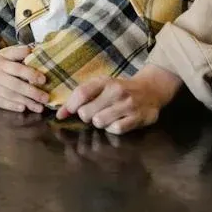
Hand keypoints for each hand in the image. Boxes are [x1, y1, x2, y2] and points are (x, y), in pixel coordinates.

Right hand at [0, 42, 48, 111]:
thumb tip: (34, 50)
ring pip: (9, 95)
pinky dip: (11, 106)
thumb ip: (17, 52)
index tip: (44, 80)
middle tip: (46, 98)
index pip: (17, 69)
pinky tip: (22, 108)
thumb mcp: (2, 54)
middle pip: (15, 85)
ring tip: (39, 107)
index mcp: (1, 63)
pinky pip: (0, 103)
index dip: (31, 74)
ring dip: (25, 102)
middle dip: (32, 92)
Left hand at [60, 67, 181, 134]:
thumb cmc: (119, 89)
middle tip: (93, 113)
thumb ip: (81, 96)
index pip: (81, 93)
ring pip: (99, 122)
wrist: (151, 89)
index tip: (63, 114)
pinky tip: (116, 122)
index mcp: (105, 81)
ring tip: (106, 116)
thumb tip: (60, 114)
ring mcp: (128, 104)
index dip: (69, 106)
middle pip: (87, 112)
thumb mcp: (101, 85)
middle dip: (86, 116)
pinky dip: (112, 129)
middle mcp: (116, 91)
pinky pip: (115, 130)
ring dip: (99, 123)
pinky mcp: (137, 117)